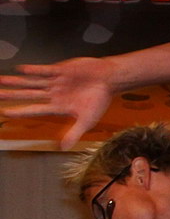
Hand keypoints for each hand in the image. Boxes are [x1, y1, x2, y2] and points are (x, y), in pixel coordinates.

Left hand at [0, 56, 118, 146]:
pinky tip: (21, 70)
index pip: (35, 109)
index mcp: (59, 106)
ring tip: (2, 80)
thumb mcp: (87, 120)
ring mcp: (55, 81)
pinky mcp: (60, 70)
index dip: (20, 111)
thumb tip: (64, 148)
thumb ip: (74, 133)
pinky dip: (33, 70)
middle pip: (29, 94)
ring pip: (32, 82)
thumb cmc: (100, 99)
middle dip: (12, 95)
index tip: (5, 112)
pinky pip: (44, 70)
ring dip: (17, 82)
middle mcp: (54, 93)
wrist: (110, 79)